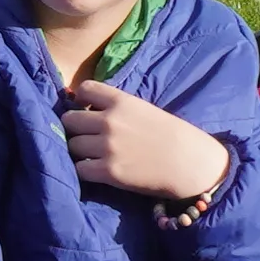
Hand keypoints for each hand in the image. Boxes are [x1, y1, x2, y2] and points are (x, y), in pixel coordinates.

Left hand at [58, 80, 231, 210]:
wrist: (190, 162)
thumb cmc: (173, 135)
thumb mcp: (144, 109)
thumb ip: (118, 107)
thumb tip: (89, 109)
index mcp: (120, 101)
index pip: (84, 89)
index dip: (80, 100)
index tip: (85, 109)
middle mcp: (109, 121)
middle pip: (69, 119)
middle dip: (74, 128)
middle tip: (84, 136)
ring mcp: (107, 147)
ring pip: (72, 144)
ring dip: (78, 150)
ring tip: (89, 155)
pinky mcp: (108, 171)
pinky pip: (79, 169)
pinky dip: (83, 170)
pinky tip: (94, 170)